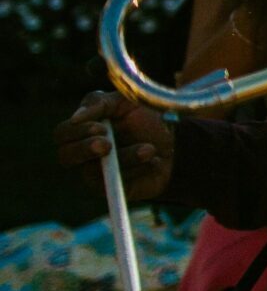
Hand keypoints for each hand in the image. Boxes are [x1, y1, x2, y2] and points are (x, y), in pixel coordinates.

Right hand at [54, 92, 175, 201]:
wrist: (180, 142)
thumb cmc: (149, 119)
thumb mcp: (126, 101)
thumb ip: (99, 102)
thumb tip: (76, 117)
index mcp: (84, 130)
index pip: (62, 133)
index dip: (77, 131)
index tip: (101, 127)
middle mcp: (85, 154)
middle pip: (66, 156)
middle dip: (85, 149)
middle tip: (107, 144)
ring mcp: (98, 174)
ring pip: (95, 172)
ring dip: (124, 158)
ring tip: (149, 149)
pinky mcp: (116, 189)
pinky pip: (116, 186)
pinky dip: (137, 171)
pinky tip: (155, 162)